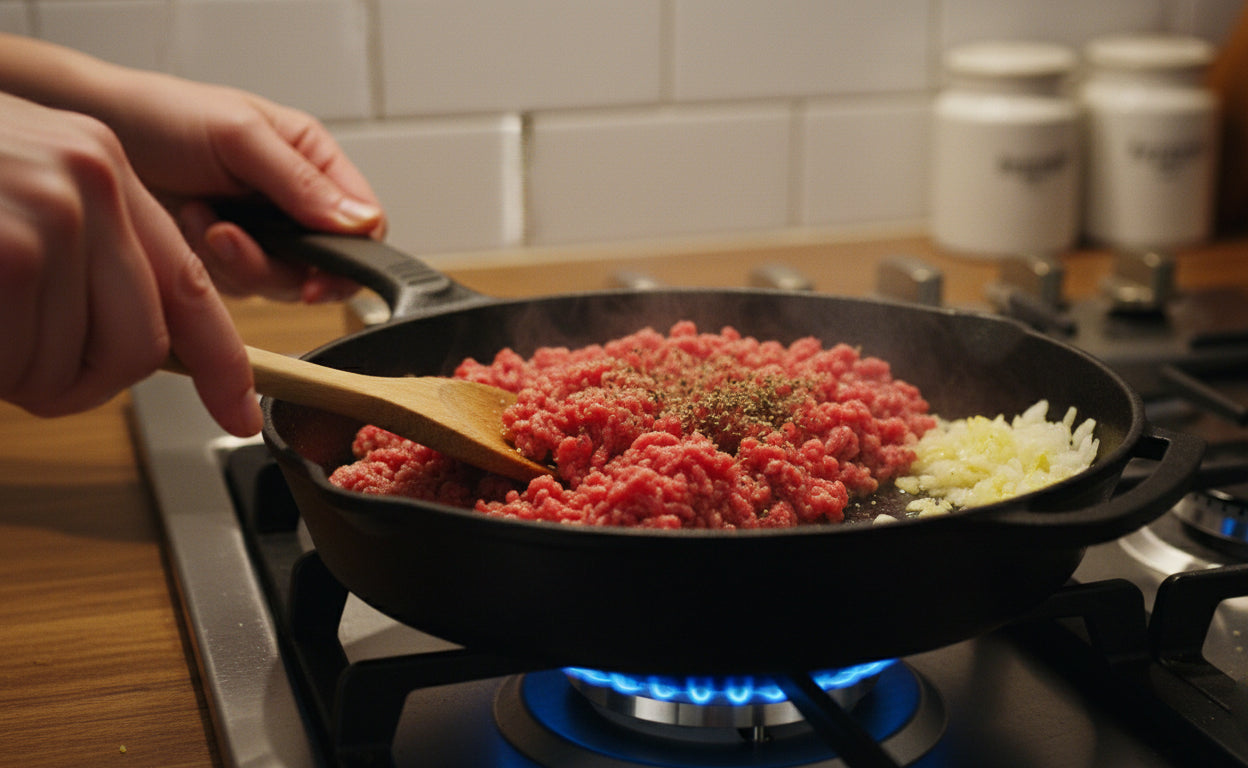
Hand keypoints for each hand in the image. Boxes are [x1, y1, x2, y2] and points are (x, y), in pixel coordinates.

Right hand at [0, 92, 260, 435]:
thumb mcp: (25, 193)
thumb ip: (90, 258)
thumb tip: (145, 350)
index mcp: (104, 170)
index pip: (189, 285)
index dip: (220, 360)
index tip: (241, 409)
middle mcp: (90, 183)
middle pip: (139, 348)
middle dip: (81, 382)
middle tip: (21, 368)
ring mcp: (49, 216)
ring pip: (71, 367)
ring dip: (16, 373)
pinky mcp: (9, 255)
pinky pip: (20, 366)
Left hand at [96, 69, 384, 302]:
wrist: (95, 132)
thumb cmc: (165, 116)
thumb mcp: (241, 137)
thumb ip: (301, 182)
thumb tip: (361, 222)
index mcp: (314, 161)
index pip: (363, 222)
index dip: (351, 256)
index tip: (318, 276)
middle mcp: (295, 202)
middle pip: (325, 264)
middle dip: (279, 263)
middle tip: (233, 244)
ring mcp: (263, 235)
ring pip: (281, 282)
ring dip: (237, 260)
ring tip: (199, 218)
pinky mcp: (227, 261)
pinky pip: (239, 287)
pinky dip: (211, 265)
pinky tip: (186, 225)